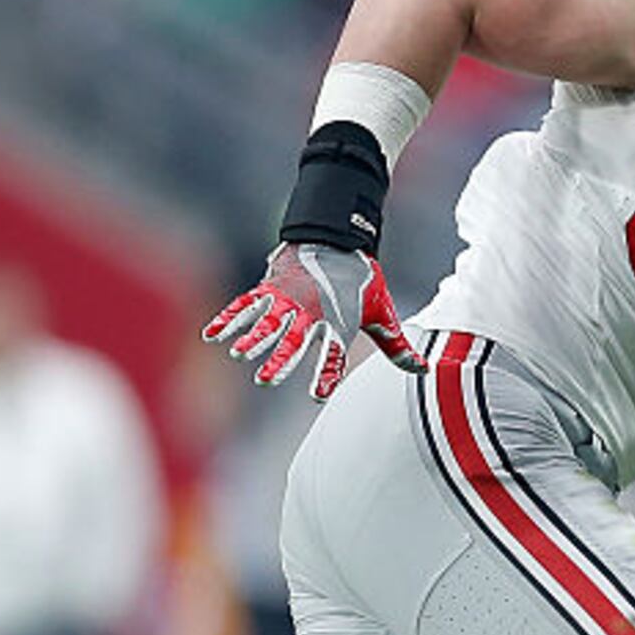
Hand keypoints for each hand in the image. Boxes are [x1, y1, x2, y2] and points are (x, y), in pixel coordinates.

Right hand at [203, 241, 418, 397]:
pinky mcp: (269, 287)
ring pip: (267, 320)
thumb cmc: (361, 281)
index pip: (333, 354)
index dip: (326, 374)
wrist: (338, 238)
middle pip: (294, 339)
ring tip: (239, 353)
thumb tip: (423, 370)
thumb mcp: (381, 312)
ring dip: (253, 336)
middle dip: (281, 359)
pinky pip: (245, 304)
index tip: (317, 396)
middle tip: (266, 380)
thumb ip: (396, 346)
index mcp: (338, 322)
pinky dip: (228, 318)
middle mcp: (311, 312)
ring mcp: (287, 298)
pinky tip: (211, 334)